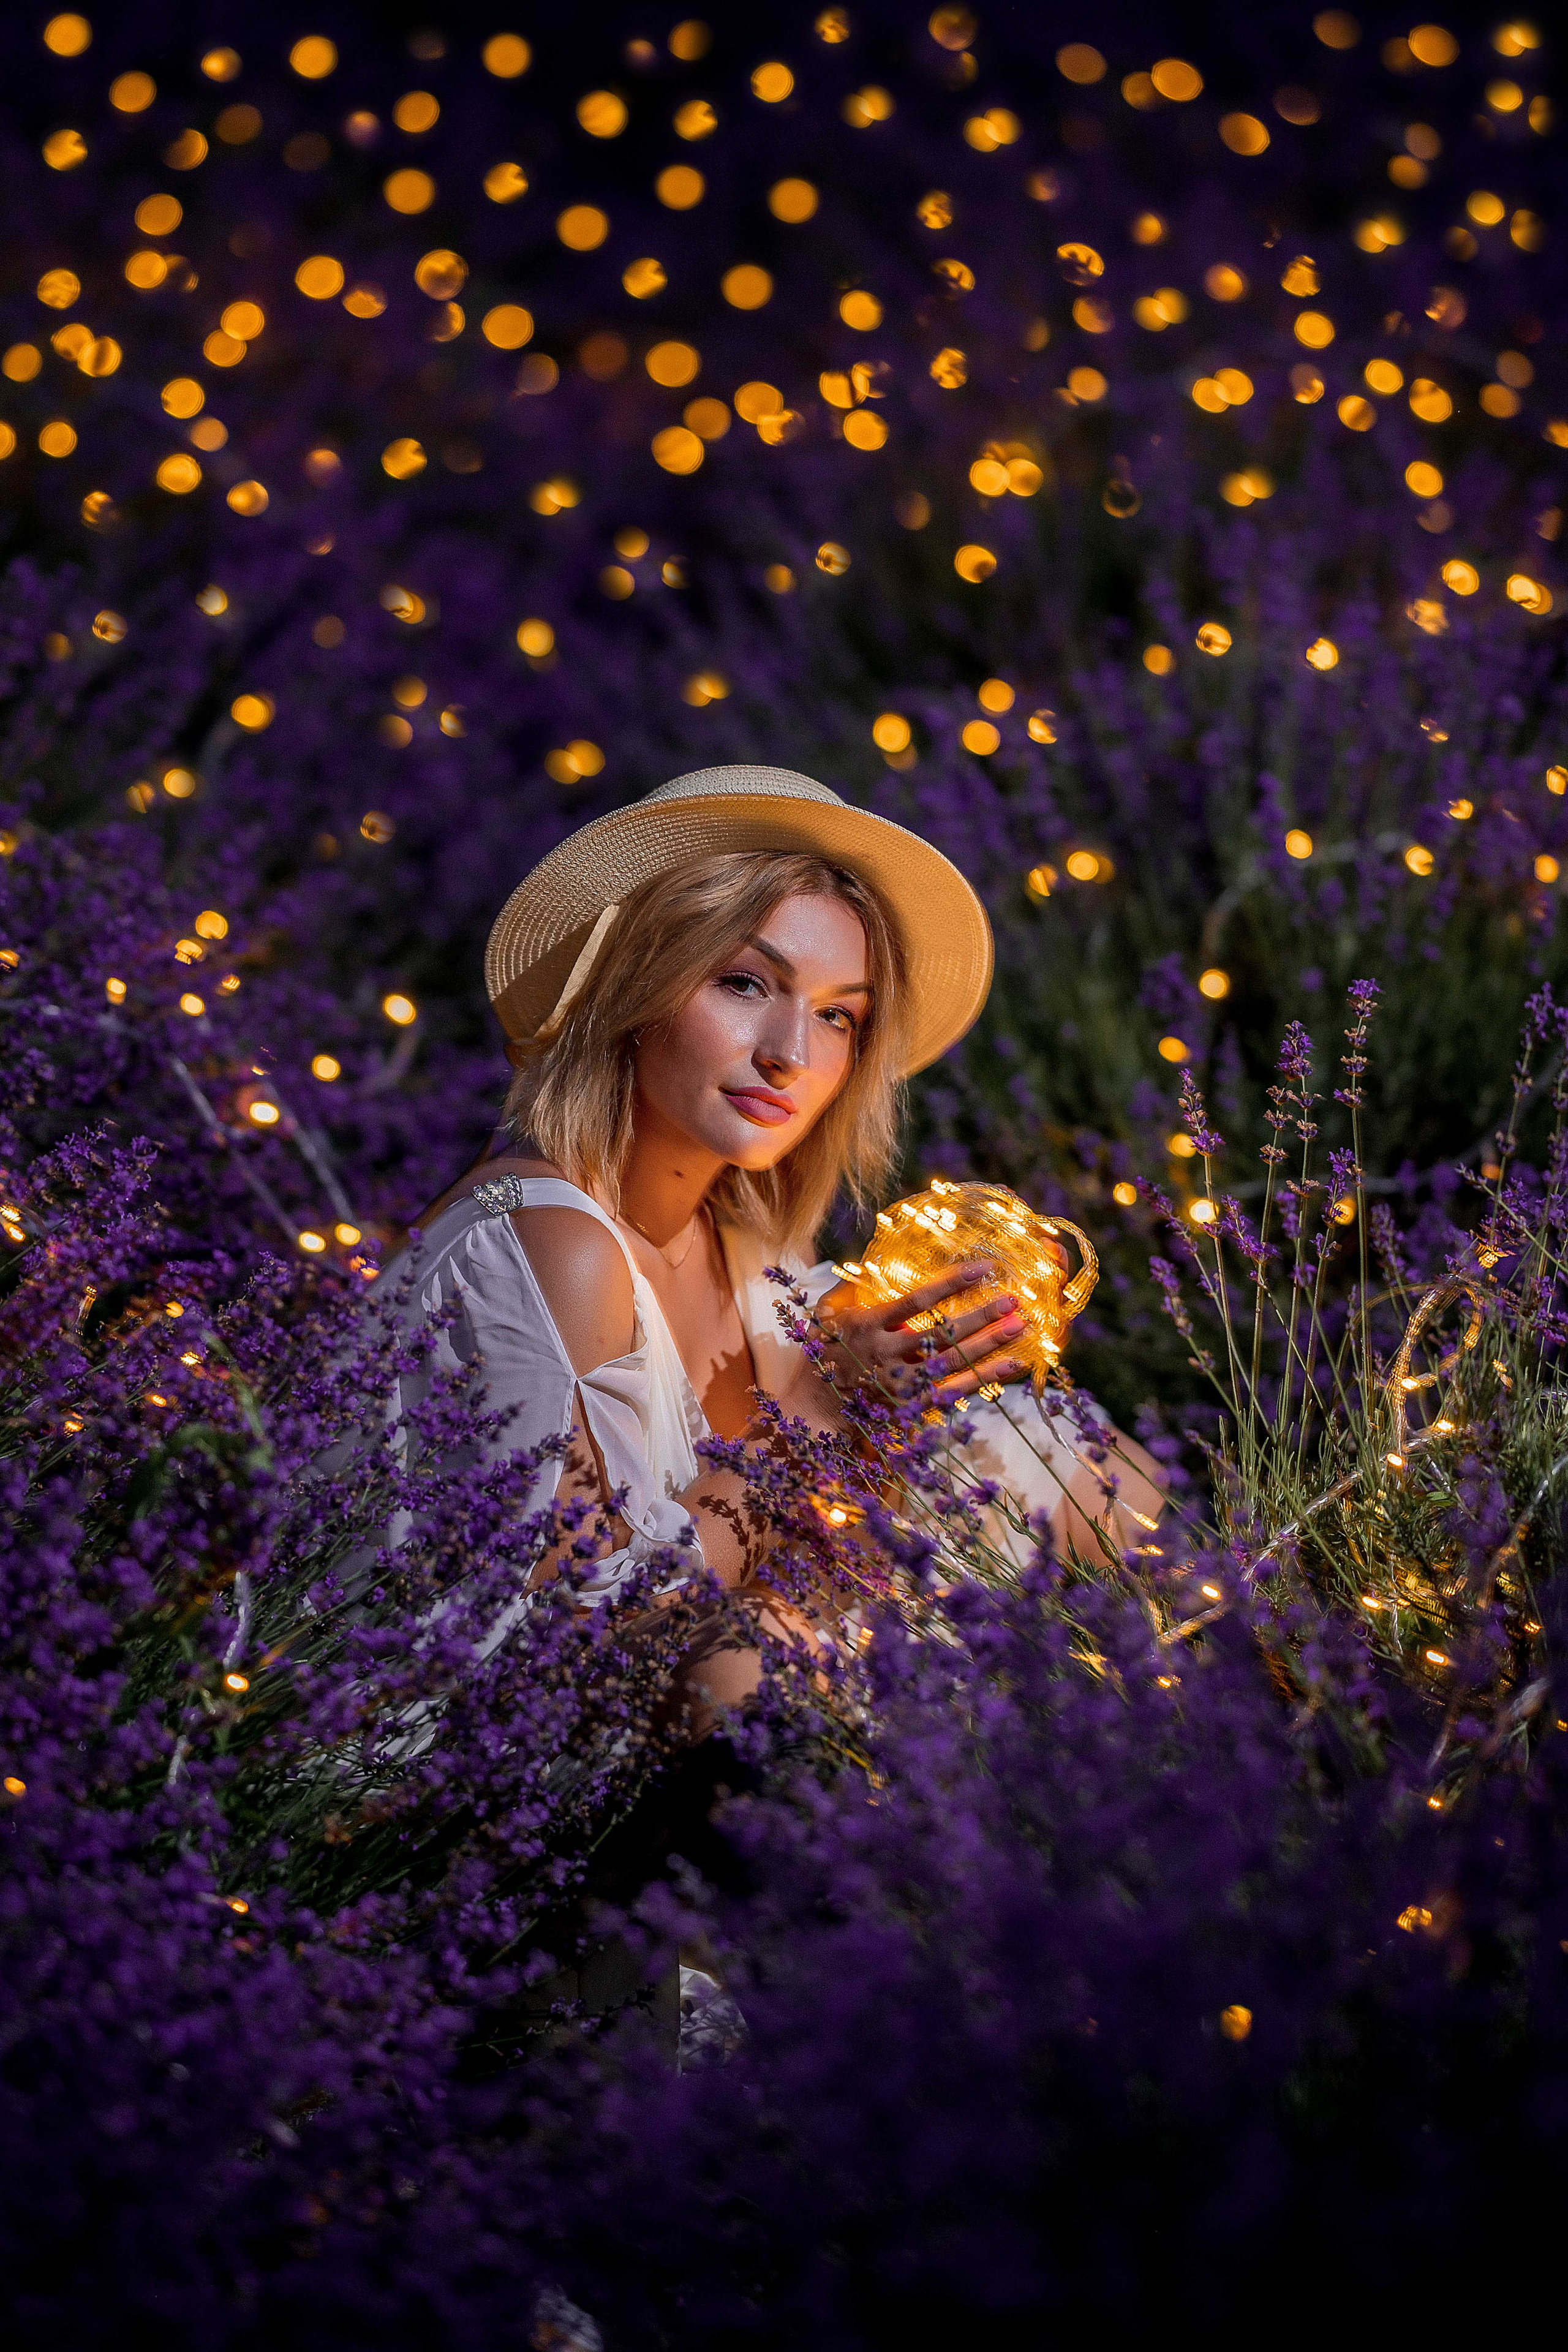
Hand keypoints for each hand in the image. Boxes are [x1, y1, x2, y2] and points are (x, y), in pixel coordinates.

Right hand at [805, 1260, 1032, 1405]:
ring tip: (1020, 1326)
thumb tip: (875, 1258)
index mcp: (866, 1325)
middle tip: (1015, 1300)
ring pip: (952, 1362)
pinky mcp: (910, 1407)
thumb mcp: (825, 1315)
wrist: (813, 1408)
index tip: (985, 1268)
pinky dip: (985, 1379)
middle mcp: (884, 1354)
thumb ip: (850, 1288)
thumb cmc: (824, 1352)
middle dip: (981, 1316)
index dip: (952, 1283)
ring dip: (989, 1344)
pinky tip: (1012, 1365)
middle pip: (941, 1333)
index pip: (916, 1300)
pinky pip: (955, 1392)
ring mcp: (899, 1384)